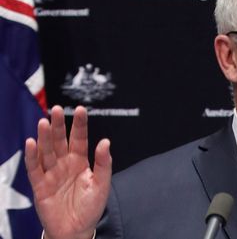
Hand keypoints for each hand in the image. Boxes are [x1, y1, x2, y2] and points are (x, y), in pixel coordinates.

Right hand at [25, 106, 111, 238]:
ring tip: (44, 122)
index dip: (79, 124)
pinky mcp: (40, 186)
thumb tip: (105, 142)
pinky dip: (32, 156)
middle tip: (56, 109)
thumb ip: (103, 163)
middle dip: (58, 125)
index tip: (80, 109)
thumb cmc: (91, 207)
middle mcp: (64, 164)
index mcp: (80, 161)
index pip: (79, 138)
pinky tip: (31, 143)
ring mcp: (51, 173)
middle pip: (60, 141)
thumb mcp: (102, 184)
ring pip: (46, 151)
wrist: (77, 230)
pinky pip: (34, 169)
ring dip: (44, 137)